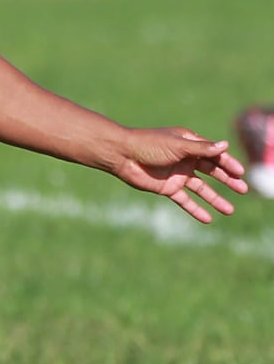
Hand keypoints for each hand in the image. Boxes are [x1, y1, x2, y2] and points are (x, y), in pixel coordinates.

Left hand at [112, 127, 248, 223]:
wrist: (122, 155)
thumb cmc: (149, 144)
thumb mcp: (178, 146)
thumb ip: (202, 149)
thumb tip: (225, 145)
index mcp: (188, 144)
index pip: (213, 154)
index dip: (227, 163)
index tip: (240, 173)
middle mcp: (185, 159)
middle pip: (211, 171)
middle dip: (227, 180)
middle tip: (243, 190)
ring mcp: (176, 174)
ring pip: (201, 188)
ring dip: (214, 199)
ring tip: (229, 210)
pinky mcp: (167, 188)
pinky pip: (185, 200)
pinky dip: (195, 209)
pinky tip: (208, 219)